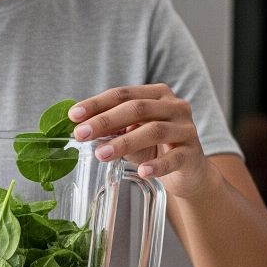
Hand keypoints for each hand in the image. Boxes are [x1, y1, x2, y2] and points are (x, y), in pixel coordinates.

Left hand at [69, 84, 213, 198]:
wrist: (189, 171)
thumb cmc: (155, 148)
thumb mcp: (131, 134)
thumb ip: (112, 129)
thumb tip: (80, 128)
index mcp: (157, 95)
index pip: (123, 94)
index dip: (97, 104)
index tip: (73, 115)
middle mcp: (175, 107)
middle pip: (137, 108)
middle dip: (105, 121)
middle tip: (81, 134)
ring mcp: (186, 130)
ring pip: (154, 131)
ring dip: (124, 142)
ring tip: (100, 154)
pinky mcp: (192, 154)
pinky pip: (174, 158)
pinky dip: (157, 165)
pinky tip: (142, 171)